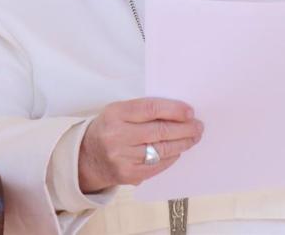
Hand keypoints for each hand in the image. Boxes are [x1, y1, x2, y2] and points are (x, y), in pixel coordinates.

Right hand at [77, 97, 203, 192]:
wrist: (86, 158)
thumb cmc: (109, 128)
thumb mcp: (119, 111)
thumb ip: (144, 110)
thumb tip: (178, 112)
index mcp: (116, 114)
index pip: (151, 109)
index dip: (174, 110)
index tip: (190, 111)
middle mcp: (117, 136)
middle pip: (159, 131)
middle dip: (184, 128)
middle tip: (198, 126)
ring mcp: (122, 158)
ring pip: (162, 150)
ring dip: (183, 143)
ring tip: (194, 137)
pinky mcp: (128, 175)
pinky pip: (157, 165)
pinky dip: (171, 157)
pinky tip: (178, 150)